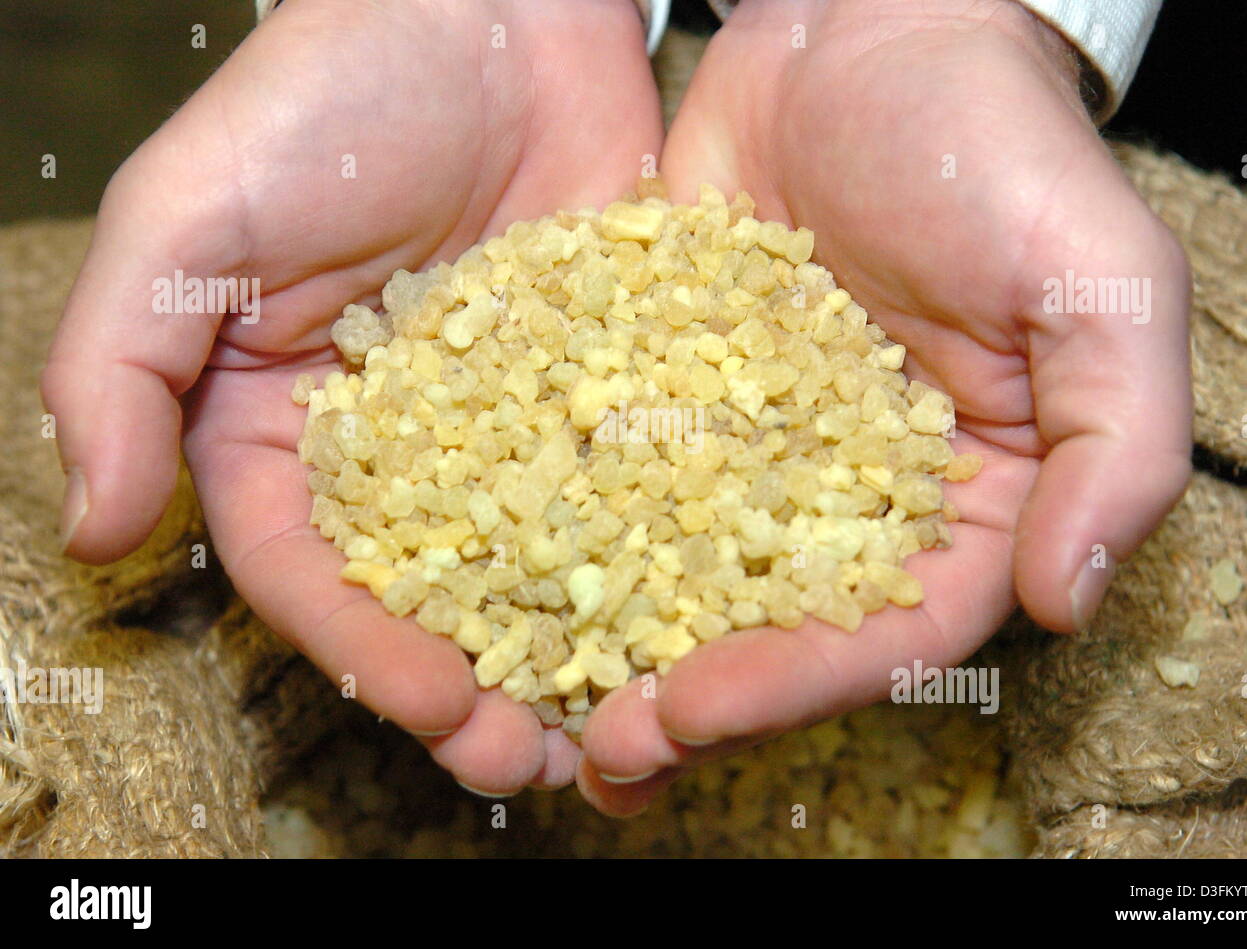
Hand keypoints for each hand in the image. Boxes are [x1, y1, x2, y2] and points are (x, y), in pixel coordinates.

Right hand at [42, 0, 661, 795]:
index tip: (431, 711)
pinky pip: (629, 486)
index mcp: (284, 430)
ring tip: (626, 731)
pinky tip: (700, 618)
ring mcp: (508, 427)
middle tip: (539, 764)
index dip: (364, 650)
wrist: (490, 5)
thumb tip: (91, 534)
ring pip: (537, 567)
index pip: (313, 571)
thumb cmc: (326, 93)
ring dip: (575, 654)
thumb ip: (121, 369)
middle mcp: (399, 450)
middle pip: (431, 597)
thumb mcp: (189, 220)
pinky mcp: (600, 389)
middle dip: (477, 687)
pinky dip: (657, 558)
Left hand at [576, 0, 1190, 814]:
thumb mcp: (1100, 284)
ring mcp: (746, 455)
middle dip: (688, 695)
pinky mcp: (665, 398)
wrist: (866, 30)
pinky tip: (489, 579)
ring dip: (610, 648)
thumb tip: (1067, 602)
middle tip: (600, 750)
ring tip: (528, 704)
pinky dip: (556, 533)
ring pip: (678, 577)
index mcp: (960, 503)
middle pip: (771, 631)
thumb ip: (1118, 446)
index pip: (887, 631)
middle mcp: (847, 500)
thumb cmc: (999, 147)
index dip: (799, 684)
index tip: (699, 707)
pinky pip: (610, 477)